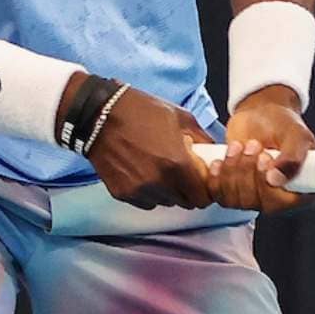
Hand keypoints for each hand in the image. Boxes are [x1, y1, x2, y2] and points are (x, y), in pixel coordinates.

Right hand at [82, 87, 215, 209]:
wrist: (100, 115)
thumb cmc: (141, 111)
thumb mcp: (179, 116)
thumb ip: (202, 139)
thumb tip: (214, 153)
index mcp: (177, 164)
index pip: (202, 197)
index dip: (204, 189)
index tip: (201, 181)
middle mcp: (159, 183)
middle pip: (185, 202)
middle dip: (187, 190)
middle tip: (181, 174)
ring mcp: (139, 190)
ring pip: (165, 202)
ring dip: (167, 191)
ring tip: (160, 170)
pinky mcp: (122, 193)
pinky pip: (145, 201)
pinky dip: (148, 193)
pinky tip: (143, 173)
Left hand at [207, 85, 314, 215]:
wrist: (259, 115)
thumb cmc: (282, 124)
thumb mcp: (295, 134)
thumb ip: (292, 157)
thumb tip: (277, 180)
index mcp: (302, 189)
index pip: (285, 204)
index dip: (270, 187)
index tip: (264, 160)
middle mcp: (279, 198)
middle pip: (257, 203)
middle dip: (248, 170)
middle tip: (253, 145)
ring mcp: (255, 197)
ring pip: (236, 200)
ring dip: (233, 169)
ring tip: (240, 146)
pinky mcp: (234, 191)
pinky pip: (220, 196)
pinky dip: (217, 177)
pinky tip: (221, 160)